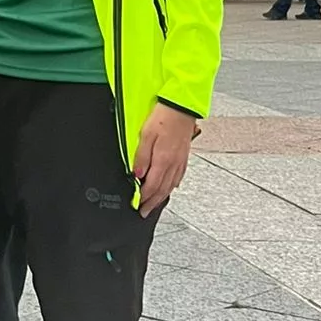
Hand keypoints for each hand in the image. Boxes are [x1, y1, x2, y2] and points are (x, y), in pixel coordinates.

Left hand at [132, 103, 198, 217]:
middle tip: (144, 212)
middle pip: (162, 190)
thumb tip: (137, 175)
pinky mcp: (184, 157)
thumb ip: (141, 157)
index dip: (144, 198)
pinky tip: (169, 187)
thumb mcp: (145, 135)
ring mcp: (180, 161)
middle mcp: (173, 164)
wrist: (181, 108)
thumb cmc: (163, 118)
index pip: (152, 186)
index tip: (137, 205)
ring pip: (170, 186)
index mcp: (163, 160)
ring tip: (154, 204)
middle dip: (152, 203)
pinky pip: (177, 178)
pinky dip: (171, 186)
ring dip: (161, 197)